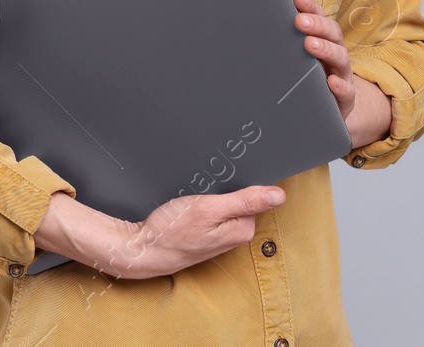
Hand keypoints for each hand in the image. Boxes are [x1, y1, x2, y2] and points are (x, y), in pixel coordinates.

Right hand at [34, 186, 285, 279]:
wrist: (143, 249)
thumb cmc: (172, 231)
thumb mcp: (209, 209)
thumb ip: (245, 201)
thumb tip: (280, 195)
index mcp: (242, 228)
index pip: (255, 193)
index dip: (240, 178)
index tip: (223, 175)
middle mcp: (235, 234)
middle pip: (240, 197)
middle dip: (226, 186)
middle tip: (204, 186)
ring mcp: (220, 234)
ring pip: (225, 202)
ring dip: (213, 193)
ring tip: (194, 194)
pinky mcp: (206, 233)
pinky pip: (213, 210)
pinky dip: (204, 201)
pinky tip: (190, 202)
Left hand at [293, 0, 390, 149]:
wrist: (329, 112)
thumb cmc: (309, 79)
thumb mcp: (299, 59)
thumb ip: (287, 42)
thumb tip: (262, 20)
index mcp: (324, 41)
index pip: (320, 18)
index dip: (311, 7)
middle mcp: (335, 54)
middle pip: (332, 33)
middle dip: (316, 25)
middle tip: (299, 20)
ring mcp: (342, 76)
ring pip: (340, 58)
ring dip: (325, 49)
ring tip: (310, 44)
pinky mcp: (346, 99)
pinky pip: (346, 92)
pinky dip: (339, 86)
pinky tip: (330, 82)